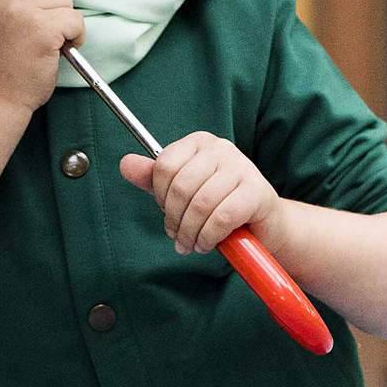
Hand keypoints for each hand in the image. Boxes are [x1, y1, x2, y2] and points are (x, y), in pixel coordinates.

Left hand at [119, 132, 279, 255]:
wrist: (262, 225)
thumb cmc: (219, 206)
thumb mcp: (182, 192)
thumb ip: (154, 179)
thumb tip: (125, 164)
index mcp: (199, 142)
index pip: (164, 166)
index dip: (161, 197)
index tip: (168, 213)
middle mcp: (221, 148)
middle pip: (181, 186)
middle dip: (175, 220)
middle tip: (178, 237)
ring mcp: (242, 167)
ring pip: (201, 204)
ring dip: (191, 233)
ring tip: (191, 244)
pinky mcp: (257, 191)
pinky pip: (222, 217)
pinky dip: (209, 236)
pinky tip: (207, 243)